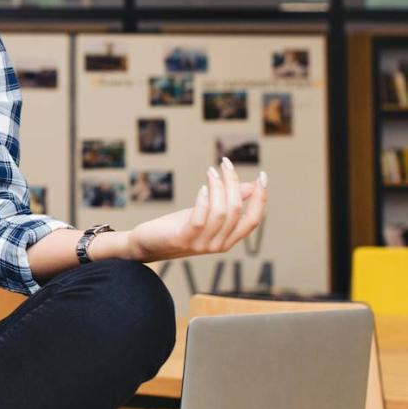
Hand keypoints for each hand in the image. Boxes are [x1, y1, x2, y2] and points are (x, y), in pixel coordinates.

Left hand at [126, 158, 267, 262]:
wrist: (147, 244)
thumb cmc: (177, 226)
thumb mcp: (207, 212)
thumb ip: (228, 202)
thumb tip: (251, 186)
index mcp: (229, 239)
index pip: (253, 220)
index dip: (261, 199)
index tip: (262, 176)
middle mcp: (220, 245)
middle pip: (237, 211)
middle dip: (234, 183)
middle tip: (226, 163)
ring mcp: (202, 244)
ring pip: (221, 212)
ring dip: (218, 187)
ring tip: (211, 170)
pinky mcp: (184, 239)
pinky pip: (200, 219)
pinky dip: (204, 200)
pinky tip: (202, 187)